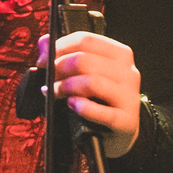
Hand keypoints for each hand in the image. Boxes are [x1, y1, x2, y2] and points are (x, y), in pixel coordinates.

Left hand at [36, 31, 142, 158]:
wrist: (116, 132)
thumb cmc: (97, 99)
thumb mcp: (83, 73)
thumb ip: (64, 55)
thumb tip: (44, 43)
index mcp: (119, 54)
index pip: (85, 40)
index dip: (59, 47)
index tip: (43, 60)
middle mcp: (128, 72)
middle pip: (85, 59)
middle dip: (59, 67)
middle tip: (47, 78)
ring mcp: (129, 97)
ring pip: (92, 82)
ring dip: (66, 87)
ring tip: (54, 93)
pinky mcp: (127, 121)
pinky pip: (102, 112)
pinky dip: (83, 107)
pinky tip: (72, 105)